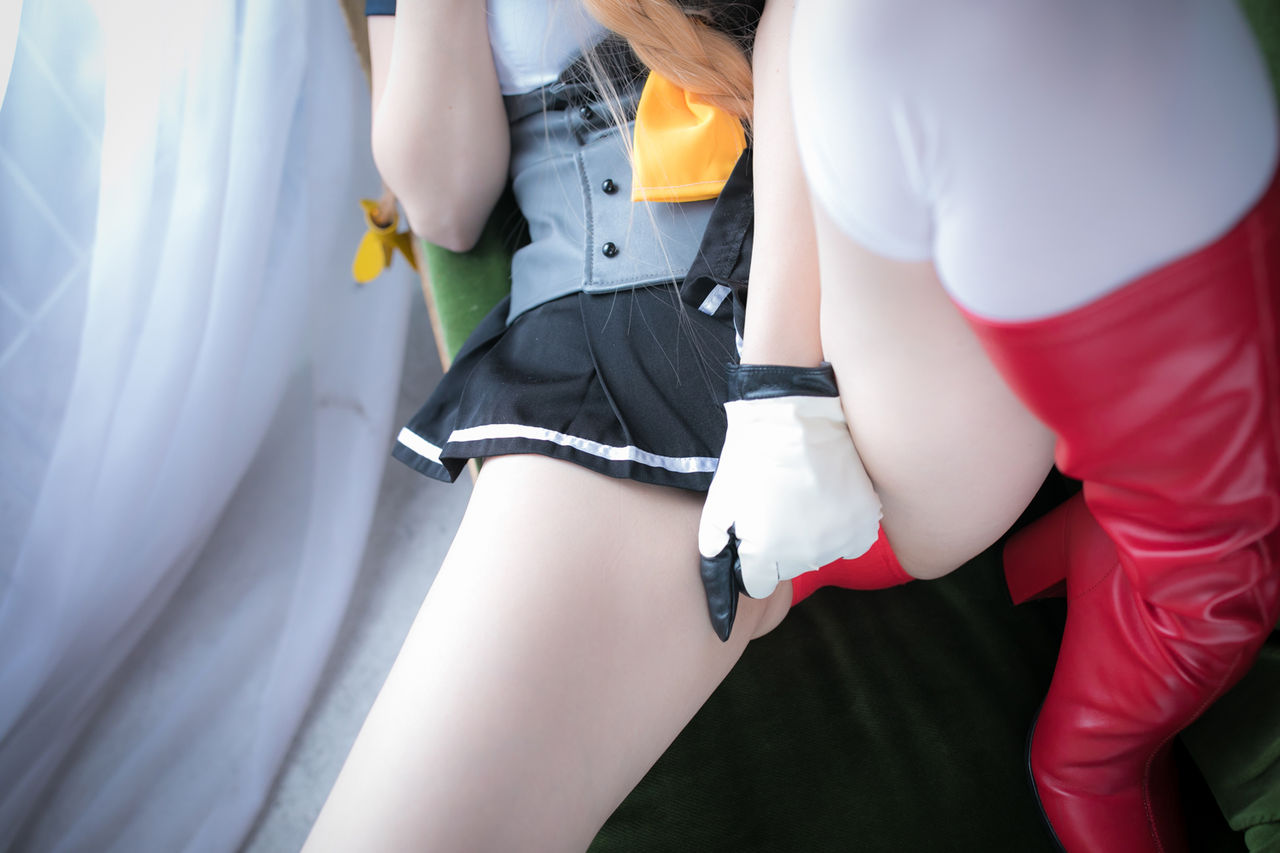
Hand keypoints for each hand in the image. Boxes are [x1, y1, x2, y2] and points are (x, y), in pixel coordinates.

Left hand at [698, 363, 881, 639]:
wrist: (795, 417)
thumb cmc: (753, 456)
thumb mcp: (720, 499)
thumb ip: (713, 540)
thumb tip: (718, 560)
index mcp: (766, 554)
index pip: (759, 585)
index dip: (753, 566)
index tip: (754, 545)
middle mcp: (805, 554)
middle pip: (791, 568)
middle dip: (781, 548)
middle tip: (778, 511)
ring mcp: (838, 538)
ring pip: (822, 553)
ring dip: (813, 537)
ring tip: (802, 500)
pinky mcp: (865, 519)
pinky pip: (853, 540)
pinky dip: (842, 528)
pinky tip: (829, 504)